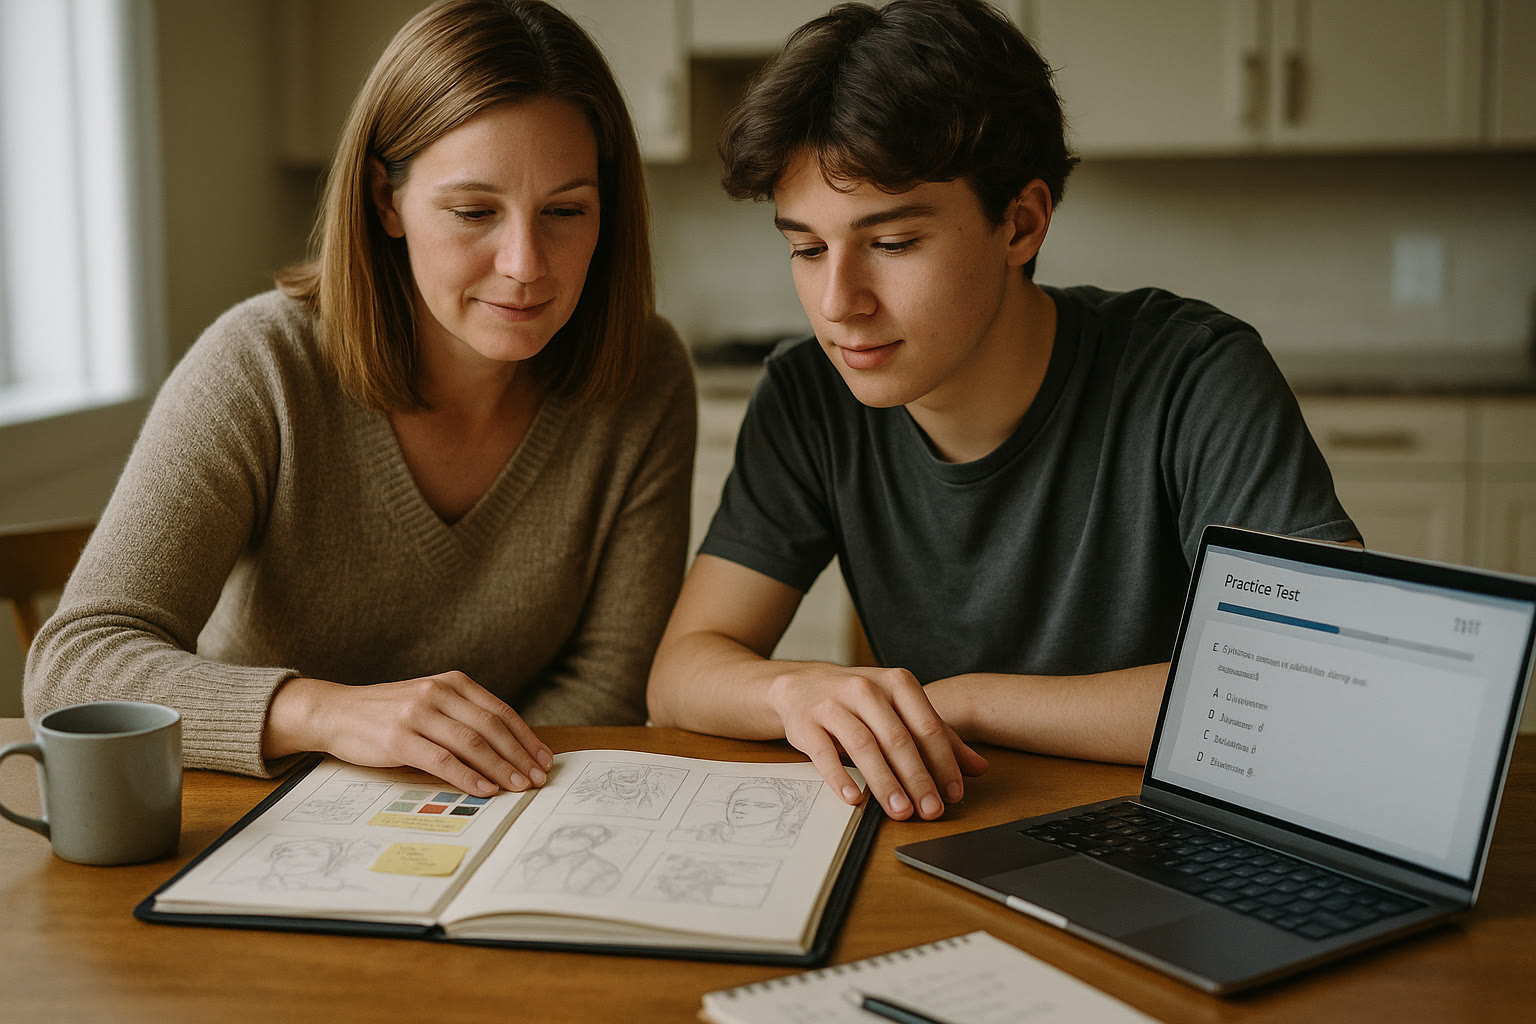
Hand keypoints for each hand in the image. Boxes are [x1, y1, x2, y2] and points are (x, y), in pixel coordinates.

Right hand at [264, 672, 553, 795]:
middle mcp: (439, 693)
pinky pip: (443, 760)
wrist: (336, 712)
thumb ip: (463, 716)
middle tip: (537, 779)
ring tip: (518, 787)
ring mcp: (418, 714)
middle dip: (519, 756)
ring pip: (472, 744)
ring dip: (500, 769)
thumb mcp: (430, 702)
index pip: (500, 712)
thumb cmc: (388, 713)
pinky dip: (468, 777)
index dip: (526, 738)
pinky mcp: (400, 738)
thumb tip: (508, 748)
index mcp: (452, 683)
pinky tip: (485, 790)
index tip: (544, 760)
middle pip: (492, 728)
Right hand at [765, 664, 987, 819]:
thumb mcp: (900, 710)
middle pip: (898, 738)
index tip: (953, 794)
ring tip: (900, 811)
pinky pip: (824, 753)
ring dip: (885, 782)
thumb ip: (938, 737)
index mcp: (897, 683)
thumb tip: (978, 768)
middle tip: (930, 810)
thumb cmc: (859, 701)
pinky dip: (840, 778)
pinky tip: (855, 799)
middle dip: (917, 778)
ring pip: (864, 746)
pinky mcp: (807, 722)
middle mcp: (866, 688)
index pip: (927, 726)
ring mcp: (833, 704)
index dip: (943, 762)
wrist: (802, 684)